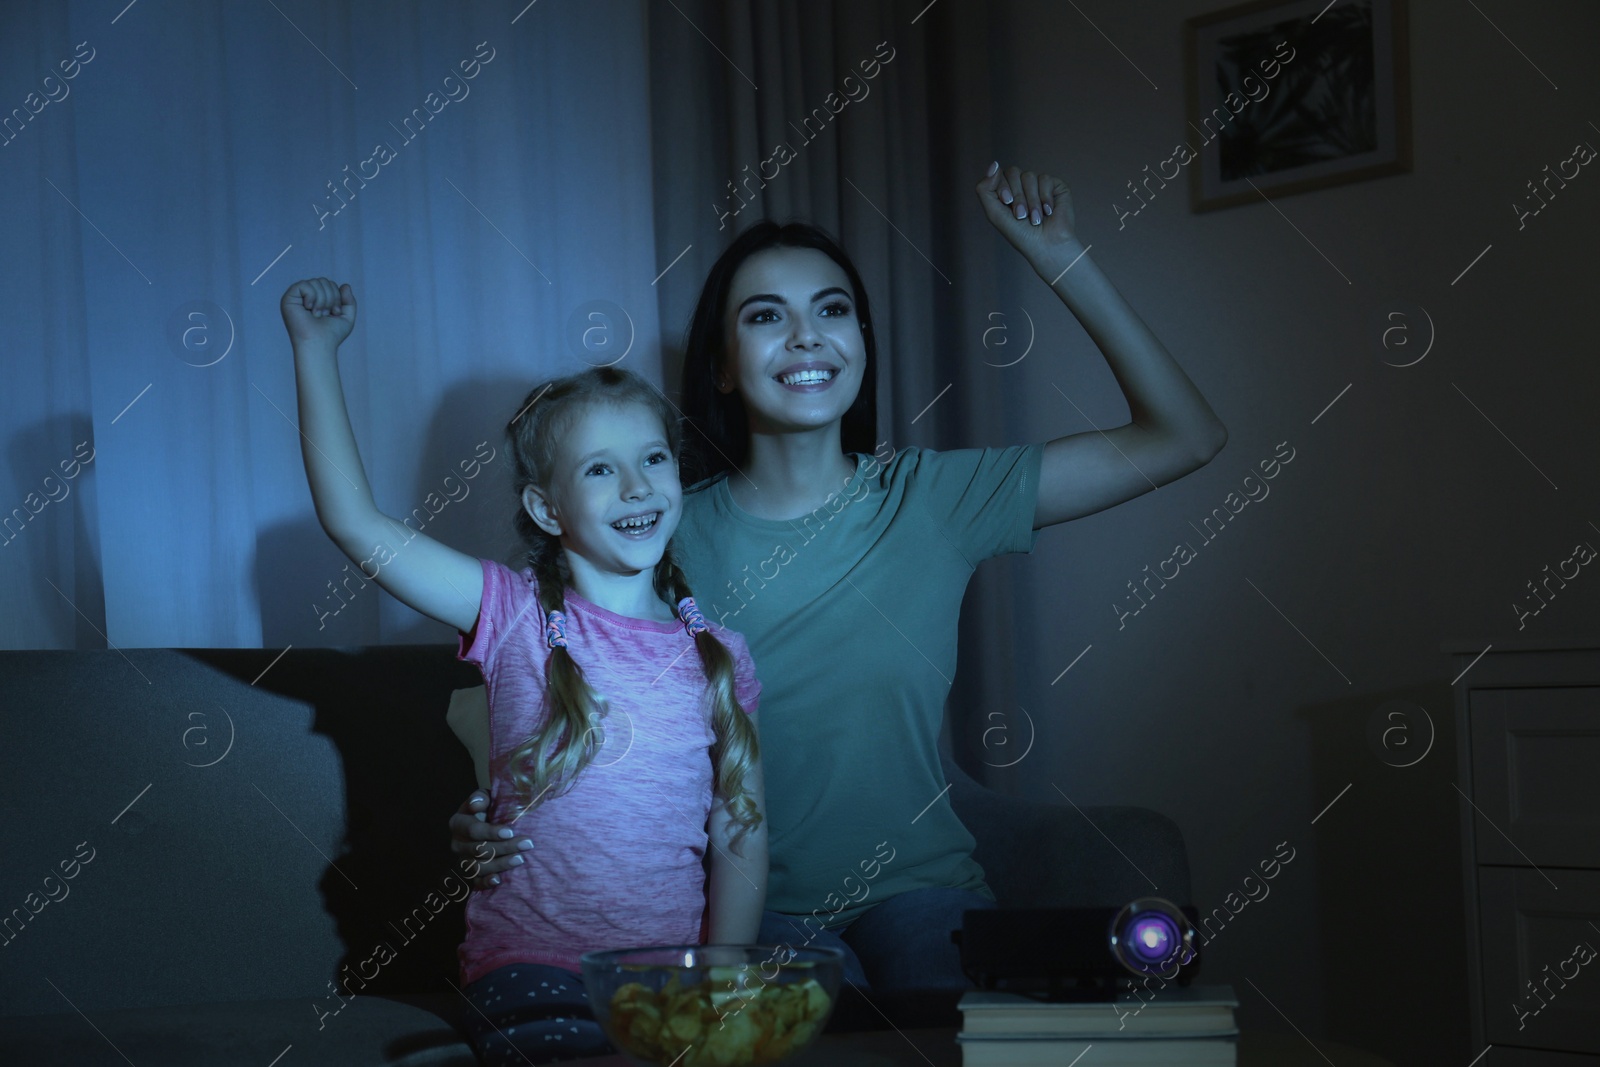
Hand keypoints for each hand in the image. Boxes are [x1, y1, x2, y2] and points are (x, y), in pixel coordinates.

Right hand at [281, 277, 356, 348]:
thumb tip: (345, 285)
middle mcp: (306, 297)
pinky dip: (311, 296)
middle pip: (323, 280)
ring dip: (322, 300)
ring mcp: (297, 297)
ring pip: (315, 282)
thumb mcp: (346, 317)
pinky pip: (303, 285)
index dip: (336, 296)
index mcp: (317, 299)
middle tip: (326, 314)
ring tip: (317, 314)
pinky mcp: (288, 299)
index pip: (329, 284)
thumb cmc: (331, 335)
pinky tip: (309, 308)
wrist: (319, 344)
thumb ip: (349, 301)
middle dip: (330, 297)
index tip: (334, 313)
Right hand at [449, 789, 532, 888]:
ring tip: (521, 859)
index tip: (511, 831)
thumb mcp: (484, 798)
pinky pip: (475, 882)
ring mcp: (463, 860)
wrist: (487, 821)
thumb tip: (477, 804)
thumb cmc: (488, 808)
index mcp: (458, 823)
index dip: (491, 832)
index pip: (473, 830)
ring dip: (501, 864)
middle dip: (505, 847)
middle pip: (480, 849)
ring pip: (479, 867)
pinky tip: (499, 880)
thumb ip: (480, 797)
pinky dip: (486, 883)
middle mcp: (457, 843)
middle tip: (527, 844)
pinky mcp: (470, 873)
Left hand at [974, 161, 1080, 276]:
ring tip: (1036, 218)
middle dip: (1017, 195)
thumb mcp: (994, 213)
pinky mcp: (1055, 186)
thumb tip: (994, 164)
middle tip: (1021, 215)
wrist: (1046, 245)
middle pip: (1014, 172)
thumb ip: (984, 189)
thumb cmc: (1020, 234)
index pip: (999, 174)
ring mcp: (1039, 185)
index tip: (1007, 203)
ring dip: (1031, 200)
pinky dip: (1045, 198)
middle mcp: (1022, 186)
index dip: (1003, 187)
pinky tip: (1048, 212)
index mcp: (1007, 191)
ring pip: (1029, 176)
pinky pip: (1045, 179)